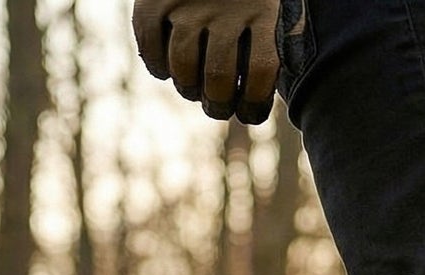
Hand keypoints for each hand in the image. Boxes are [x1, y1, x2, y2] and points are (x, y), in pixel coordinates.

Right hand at [133, 0, 280, 125]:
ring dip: (188, 88)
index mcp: (265, 10)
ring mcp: (191, 1)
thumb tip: (258, 97)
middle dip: (217, 104)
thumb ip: (273, 45)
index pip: (261, 73)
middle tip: (217, 105)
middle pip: (218, 77)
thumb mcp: (275, 13)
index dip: (254, 105)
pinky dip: (156, 64)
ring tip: (193, 89)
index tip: (248, 112)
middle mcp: (227, 5)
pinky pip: (150, 40)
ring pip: (184, 65)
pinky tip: (166, 70)